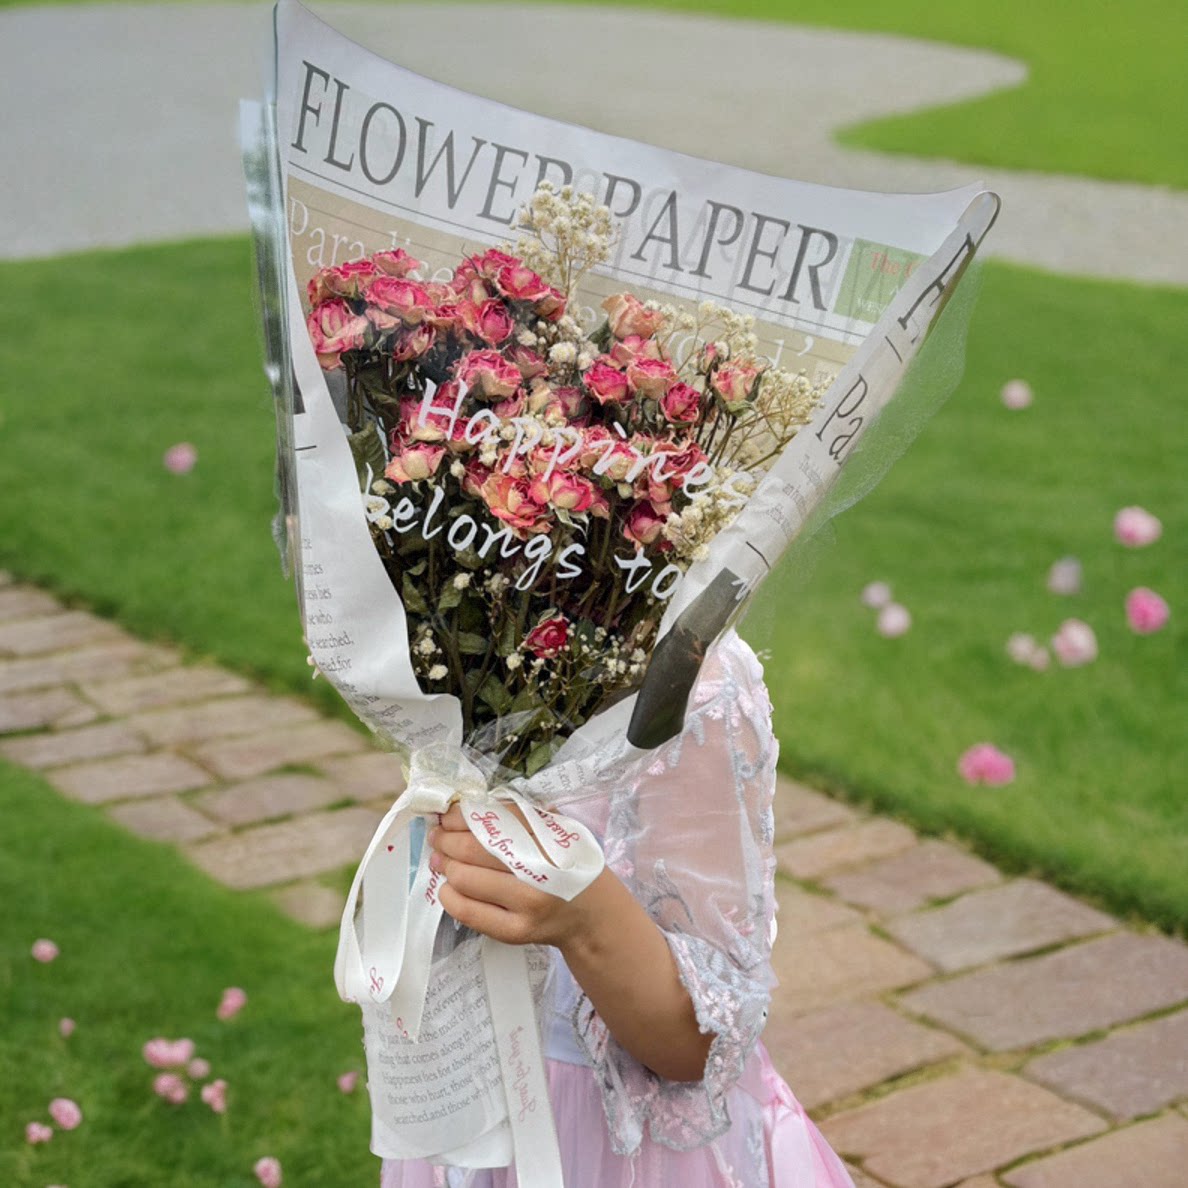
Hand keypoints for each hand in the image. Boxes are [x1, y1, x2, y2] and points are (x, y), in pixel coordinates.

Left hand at [428, 802, 600, 947]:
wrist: (592, 916)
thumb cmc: (570, 865)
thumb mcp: (557, 831)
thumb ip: (521, 817)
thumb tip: (464, 809)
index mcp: (551, 836)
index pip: (496, 817)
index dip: (463, 814)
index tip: (447, 814)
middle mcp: (540, 868)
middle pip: (474, 847)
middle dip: (446, 838)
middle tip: (437, 835)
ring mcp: (527, 903)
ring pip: (466, 878)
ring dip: (445, 865)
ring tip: (440, 858)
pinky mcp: (515, 931)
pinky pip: (468, 912)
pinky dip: (449, 896)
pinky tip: (448, 887)